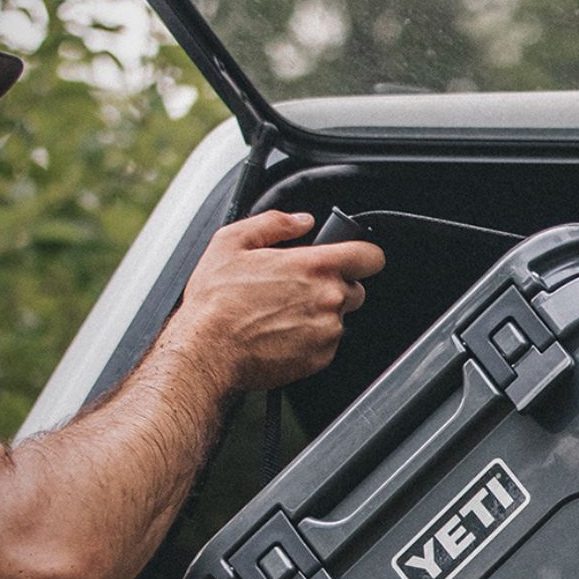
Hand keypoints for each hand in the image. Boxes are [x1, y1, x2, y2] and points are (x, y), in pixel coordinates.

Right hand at [167, 210, 386, 393]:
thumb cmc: (216, 301)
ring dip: (318, 314)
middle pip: (354, 289)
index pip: (370, 256)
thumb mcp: (232, 242)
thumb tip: (301, 221)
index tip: (351, 259)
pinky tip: (281, 333)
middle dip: (332, 287)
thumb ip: (274, 224)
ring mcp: (328, 331)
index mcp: (315, 266)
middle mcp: (329, 299)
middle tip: (297, 290)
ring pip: (339, 317)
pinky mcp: (321, 357)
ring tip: (280, 314)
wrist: (208, 351)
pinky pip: (327, 343)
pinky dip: (310, 339)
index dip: (361, 256)